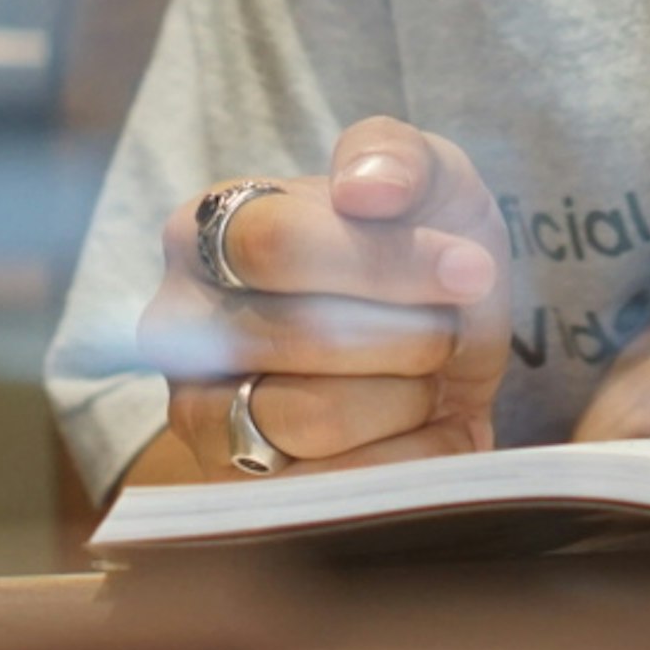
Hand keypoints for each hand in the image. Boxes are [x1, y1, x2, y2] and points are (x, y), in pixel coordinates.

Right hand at [137, 118, 508, 477]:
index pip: (277, 245)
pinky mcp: (237, 494)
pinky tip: (425, 429)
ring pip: (314, 418)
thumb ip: (398, 155)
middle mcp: (178, 325)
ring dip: (405, 397)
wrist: (434, 354)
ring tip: (424, 377)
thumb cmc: (415, 252)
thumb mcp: (427, 180)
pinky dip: (407, 461)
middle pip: (300, 337)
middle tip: (448, 330)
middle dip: (409, 334)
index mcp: (202, 229)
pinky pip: (334, 491)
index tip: (470, 269)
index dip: (383, 262)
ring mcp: (198, 416)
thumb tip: (366, 190)